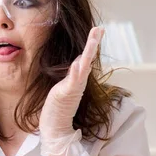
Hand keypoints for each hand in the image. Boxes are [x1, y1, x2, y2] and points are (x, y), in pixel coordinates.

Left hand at [39, 26, 102, 155]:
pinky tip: (80, 62)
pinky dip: (77, 71)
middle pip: (88, 58)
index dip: (92, 43)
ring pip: (83, 65)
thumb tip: (79, 61)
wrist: (55, 127)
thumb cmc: (58, 107)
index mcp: (78, 77)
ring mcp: (74, 86)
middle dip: (93, 43)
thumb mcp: (64, 85)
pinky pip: (73, 80)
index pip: (86, 57)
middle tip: (99, 28)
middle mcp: (79, 80)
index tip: (98, 29)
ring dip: (88, 52)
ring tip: (94, 38)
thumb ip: (72, 74)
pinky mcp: (67, 93)